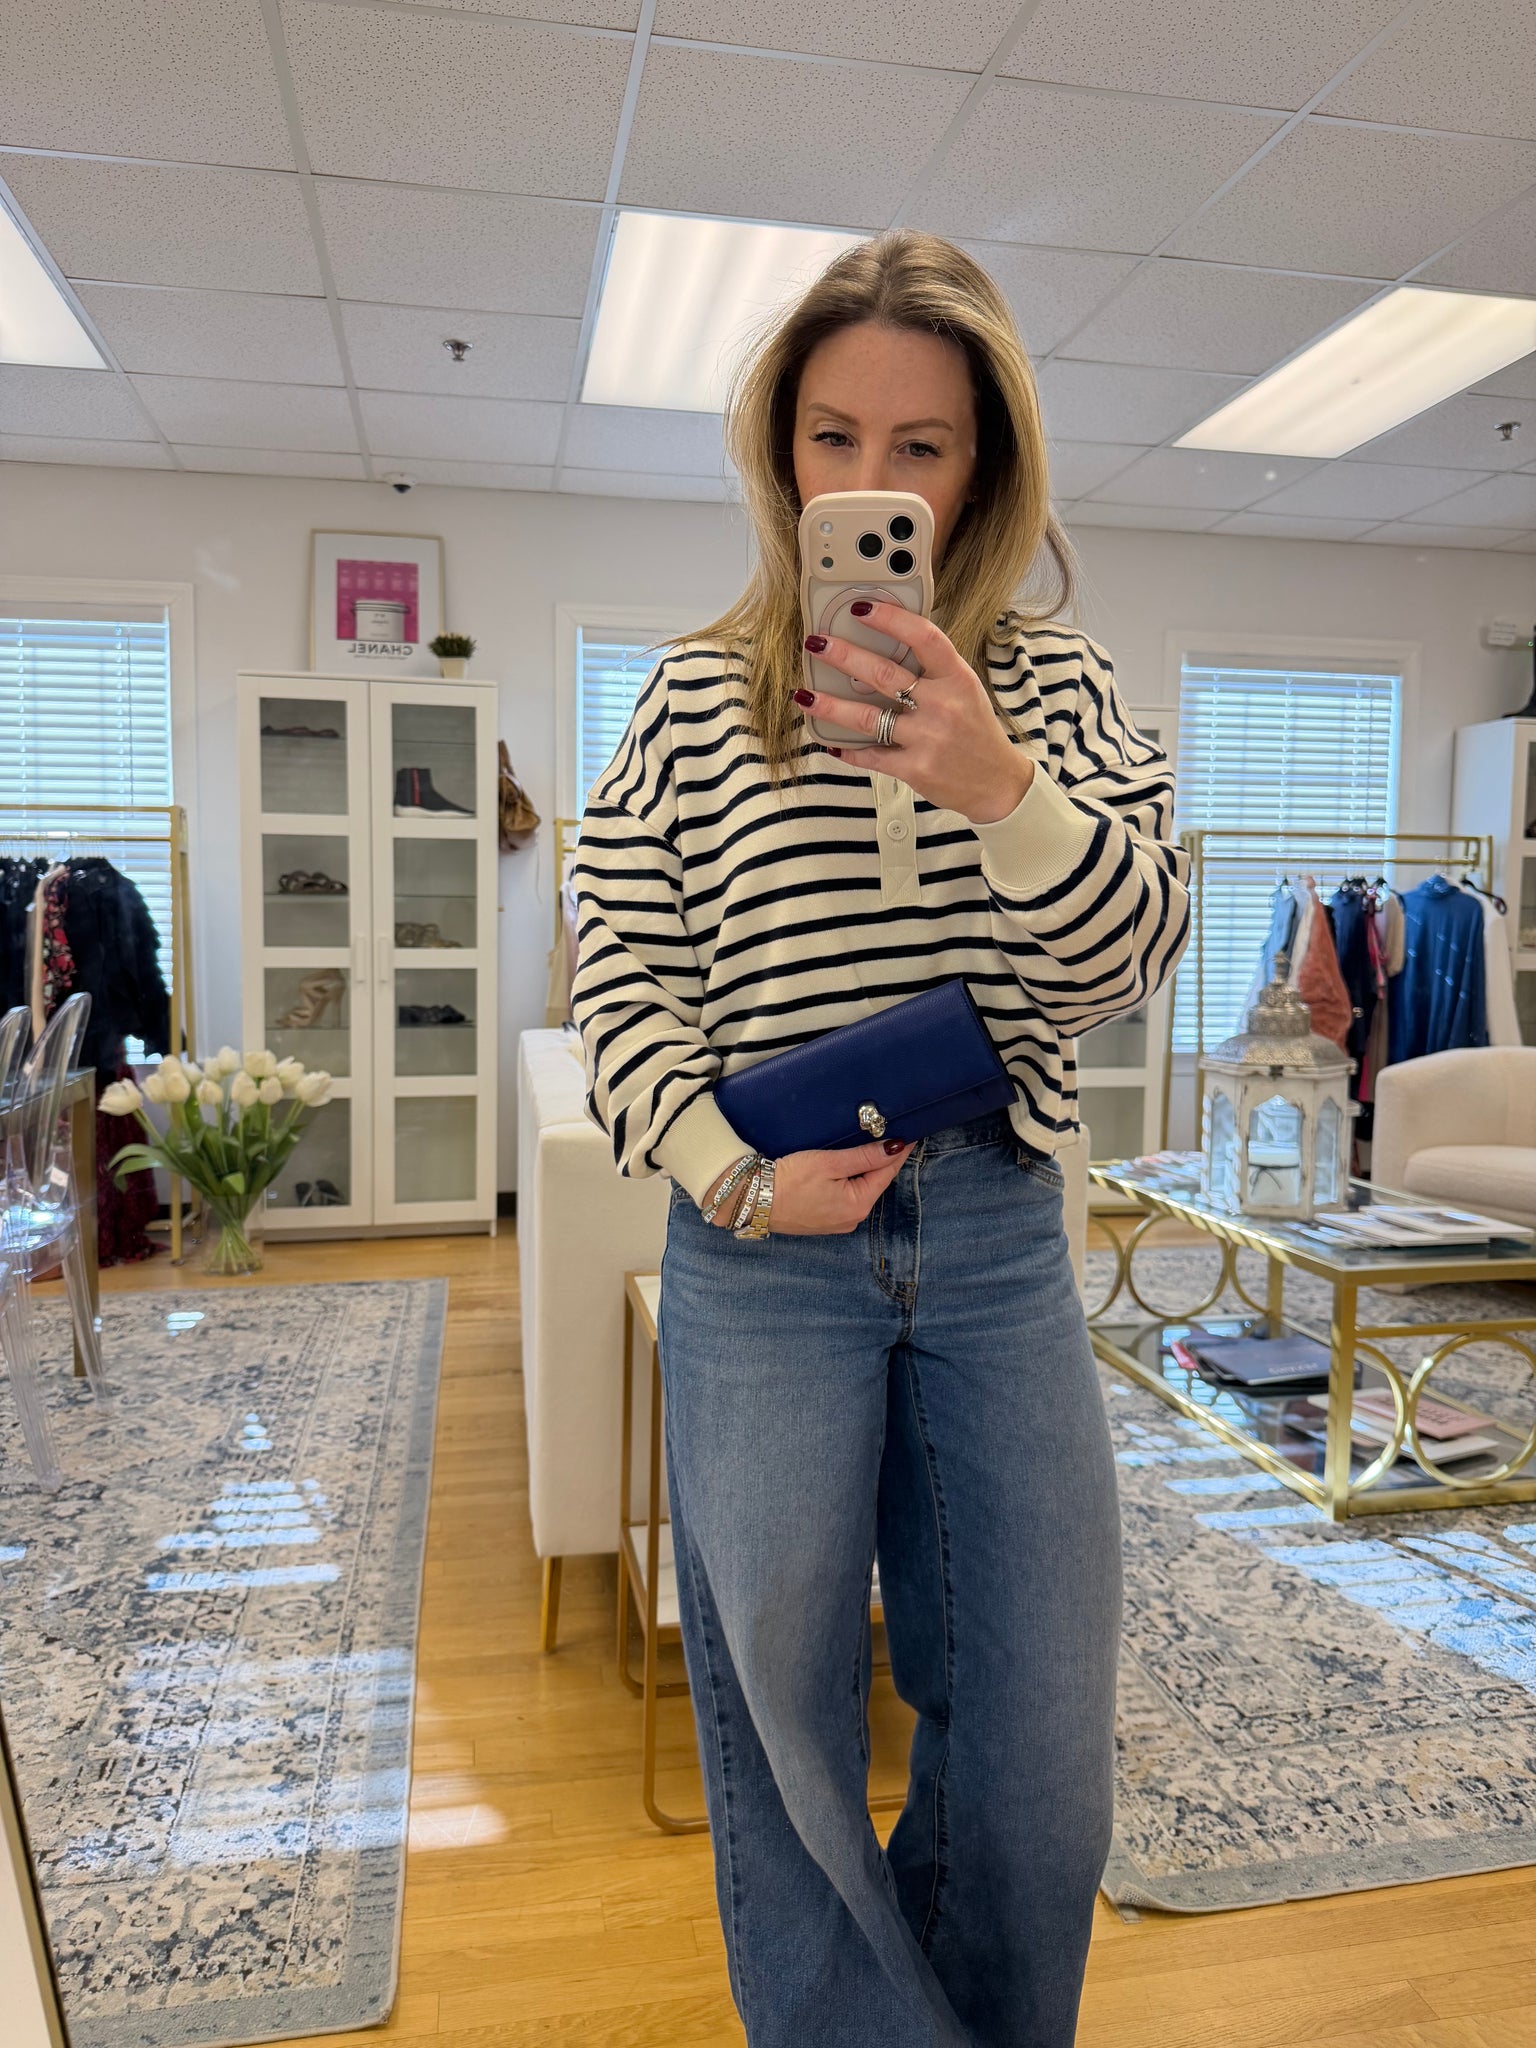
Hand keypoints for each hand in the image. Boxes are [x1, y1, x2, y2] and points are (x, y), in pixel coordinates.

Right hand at [703, 1139, 913, 1234]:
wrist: (752, 1201)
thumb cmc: (788, 1181)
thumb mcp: (829, 1162)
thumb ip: (864, 1156)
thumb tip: (894, 1147)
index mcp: (857, 1205)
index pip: (887, 1172)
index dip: (898, 1151)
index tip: (909, 1134)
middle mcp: (852, 1219)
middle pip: (874, 1182)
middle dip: (881, 1160)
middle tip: (887, 1134)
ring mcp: (837, 1222)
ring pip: (859, 1190)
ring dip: (864, 1170)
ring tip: (869, 1147)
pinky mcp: (823, 1221)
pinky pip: (844, 1197)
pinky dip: (849, 1182)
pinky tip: (845, 1168)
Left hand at [797, 602, 1034, 823]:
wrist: (997, 782)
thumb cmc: (975, 730)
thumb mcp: (964, 690)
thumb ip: (931, 670)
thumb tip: (884, 645)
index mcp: (957, 678)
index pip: (923, 637)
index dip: (890, 619)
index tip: (860, 608)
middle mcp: (943, 705)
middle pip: (884, 674)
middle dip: (843, 656)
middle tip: (816, 643)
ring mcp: (928, 739)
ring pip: (867, 717)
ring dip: (830, 705)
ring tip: (804, 695)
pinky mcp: (915, 769)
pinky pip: (871, 755)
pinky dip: (847, 749)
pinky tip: (829, 740)